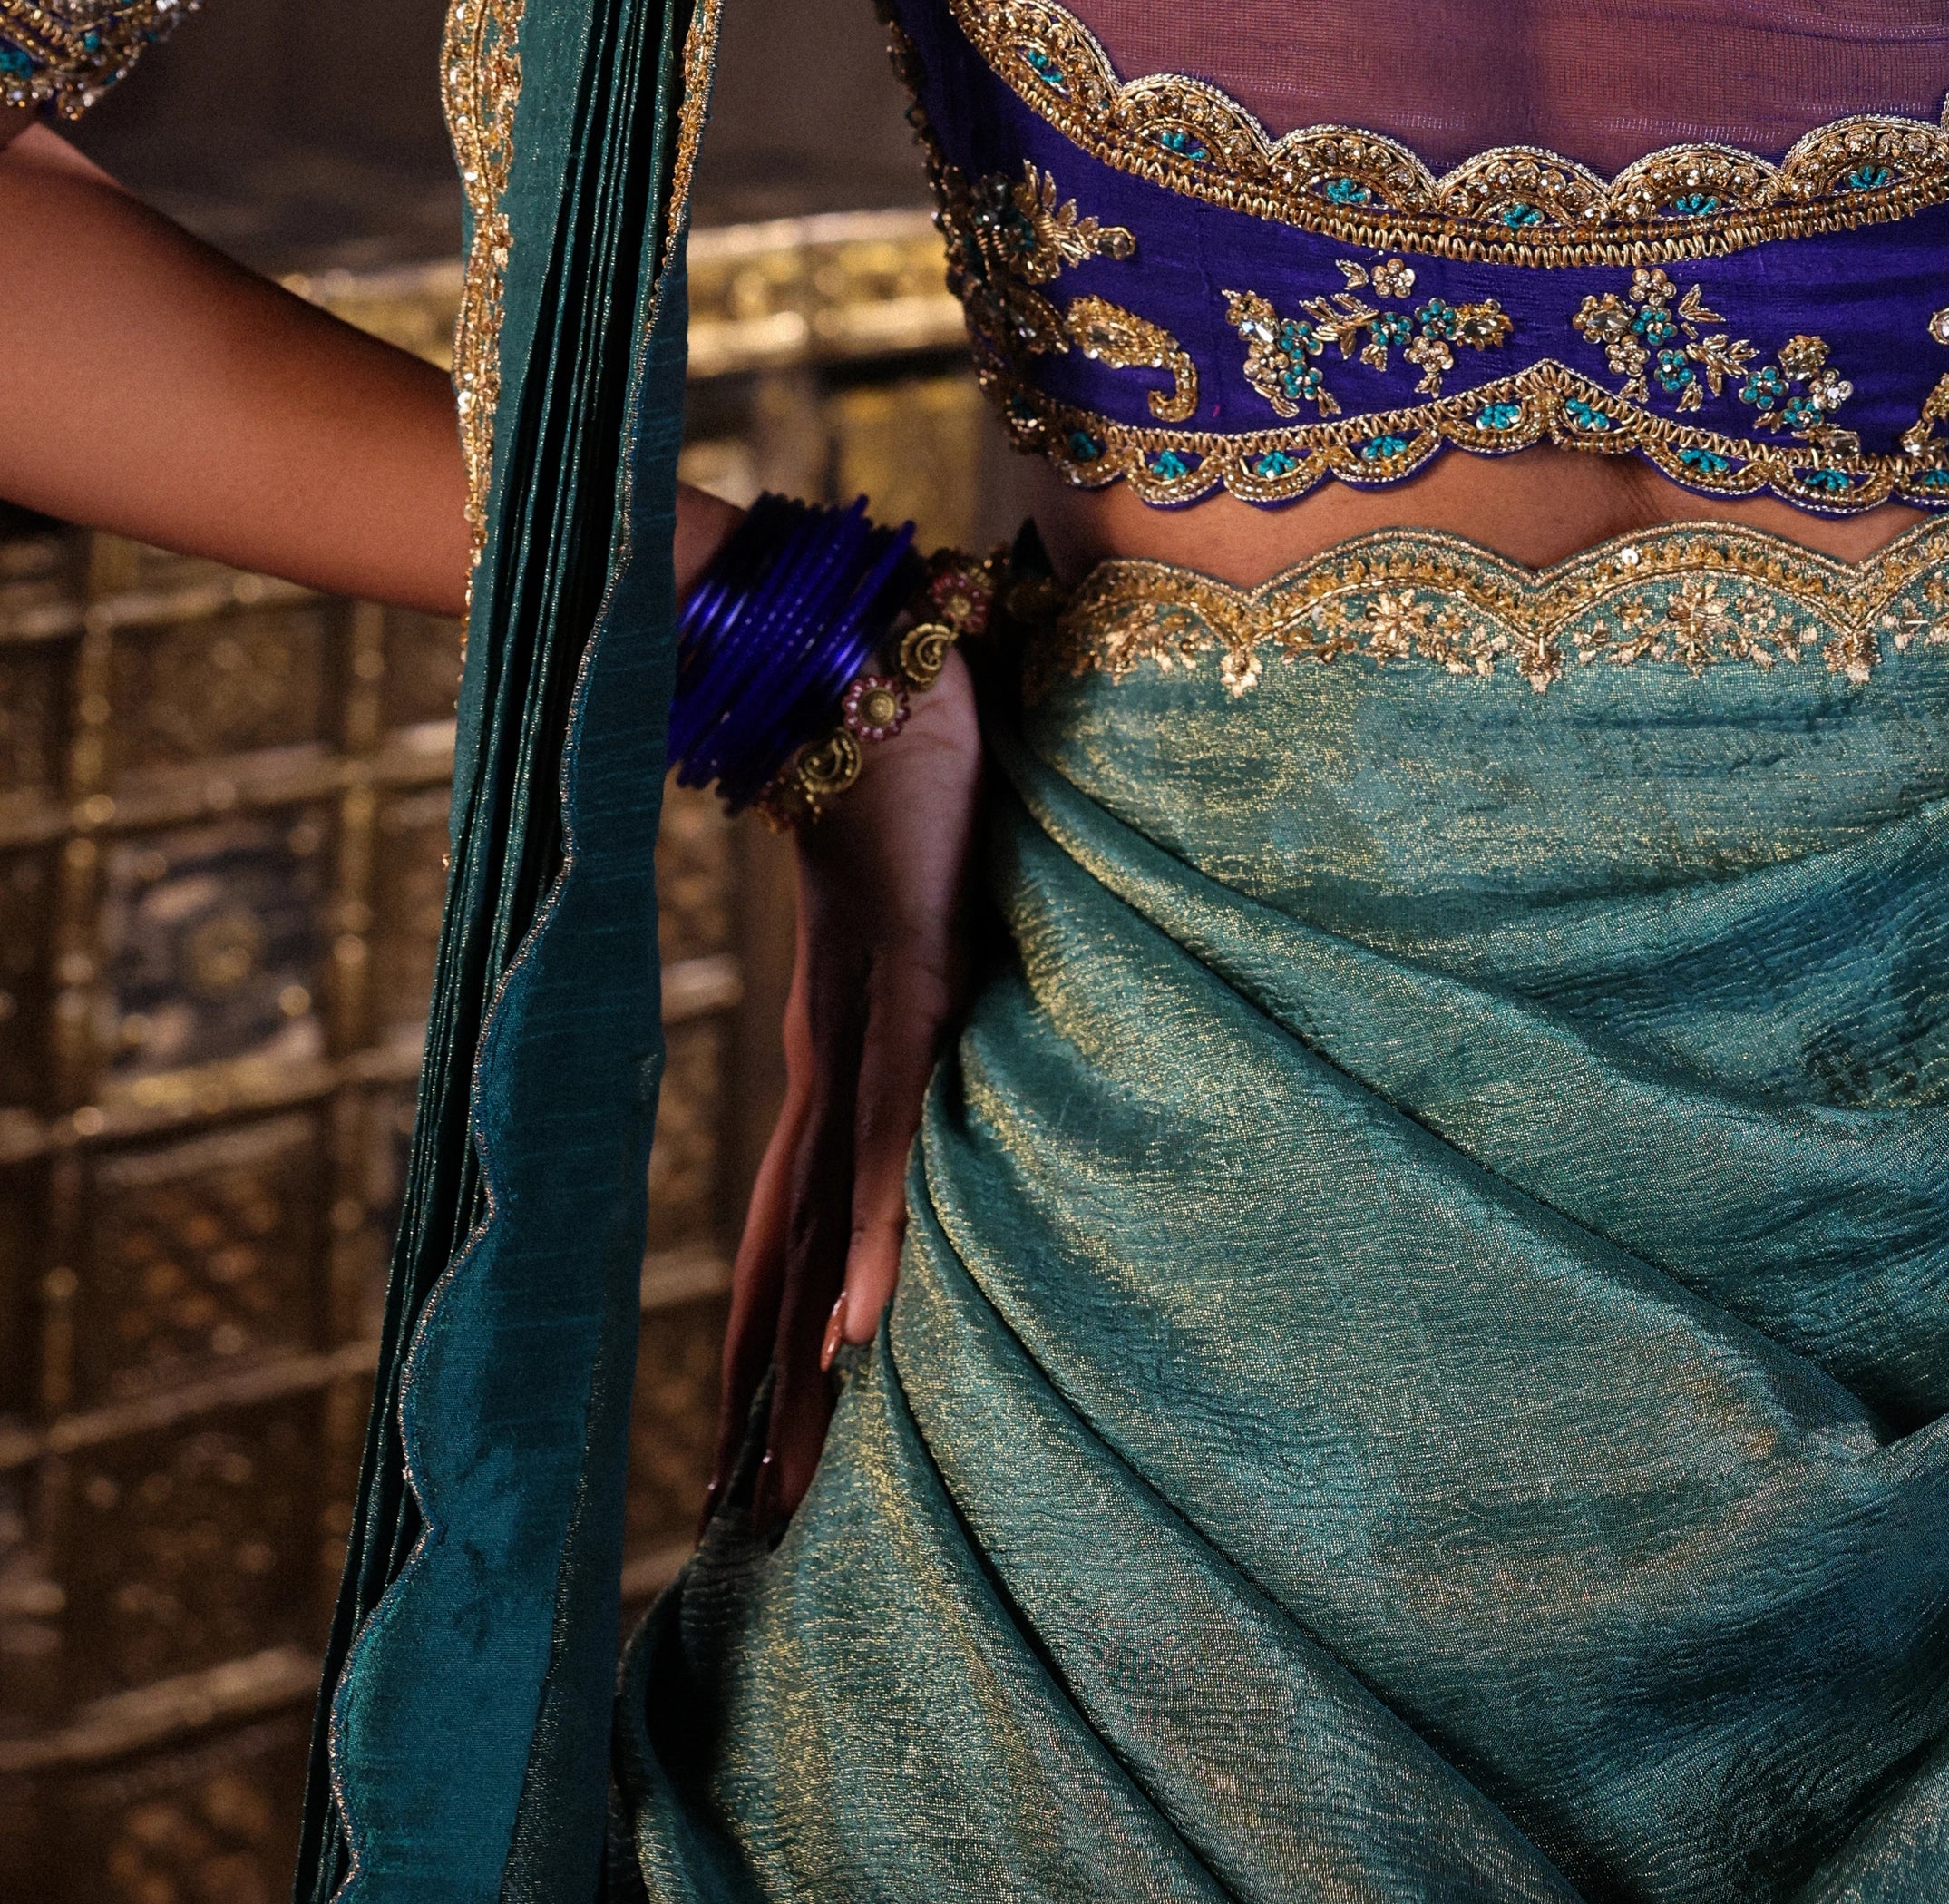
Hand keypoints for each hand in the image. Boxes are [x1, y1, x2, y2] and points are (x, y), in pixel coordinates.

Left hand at [710, 642, 984, 1537]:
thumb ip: (956, 910)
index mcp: (842, 1026)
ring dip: (804, 1345)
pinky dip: (867, 1228)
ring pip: (824, 1208)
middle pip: (790, 1235)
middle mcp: (835, 1043)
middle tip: (752, 1512)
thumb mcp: (940, 863)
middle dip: (770, 1378)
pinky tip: (853, 1321)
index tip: (756, 1420)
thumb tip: (984, 928)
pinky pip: (888, 1126)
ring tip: (787, 1466)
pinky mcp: (903, 978)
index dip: (776, 1305)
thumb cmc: (911, 735)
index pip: (799, 1192)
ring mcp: (863, 1016)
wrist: (873, 648)